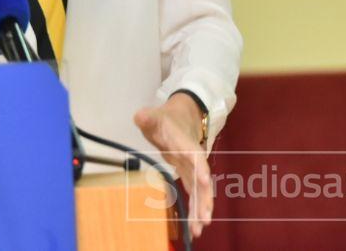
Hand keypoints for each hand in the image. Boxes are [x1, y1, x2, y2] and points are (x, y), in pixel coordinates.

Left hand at [134, 94, 212, 238]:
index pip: (195, 156)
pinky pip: (194, 194)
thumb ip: (147, 117)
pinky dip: (195, 208)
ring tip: (198, 230)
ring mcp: (193, 168)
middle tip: (204, 220)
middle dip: (204, 200)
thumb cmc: (165, 118)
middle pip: (202, 180)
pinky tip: (194, 225)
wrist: (179, 118)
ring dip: (200, 210)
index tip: (205, 181)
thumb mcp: (154, 116)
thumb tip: (140, 116)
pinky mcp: (189, 175)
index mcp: (186, 144)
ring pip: (200, 191)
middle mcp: (193, 159)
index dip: (200, 167)